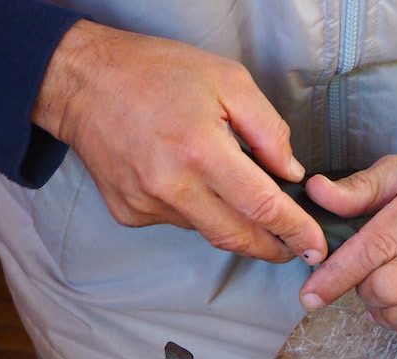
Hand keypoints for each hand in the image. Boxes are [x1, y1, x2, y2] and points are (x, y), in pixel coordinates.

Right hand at [32, 20, 325, 263]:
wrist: (80, 81)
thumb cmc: (156, 72)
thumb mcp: (228, 81)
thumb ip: (268, 130)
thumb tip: (292, 174)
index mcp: (201, 151)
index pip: (263, 207)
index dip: (296, 231)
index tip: (315, 248)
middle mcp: (172, 186)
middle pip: (238, 236)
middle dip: (274, 247)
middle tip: (296, 246)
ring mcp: (147, 204)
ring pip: (210, 231)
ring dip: (236, 224)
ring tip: (244, 198)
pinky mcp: (130, 213)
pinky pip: (180, 223)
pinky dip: (199, 212)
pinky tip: (194, 184)